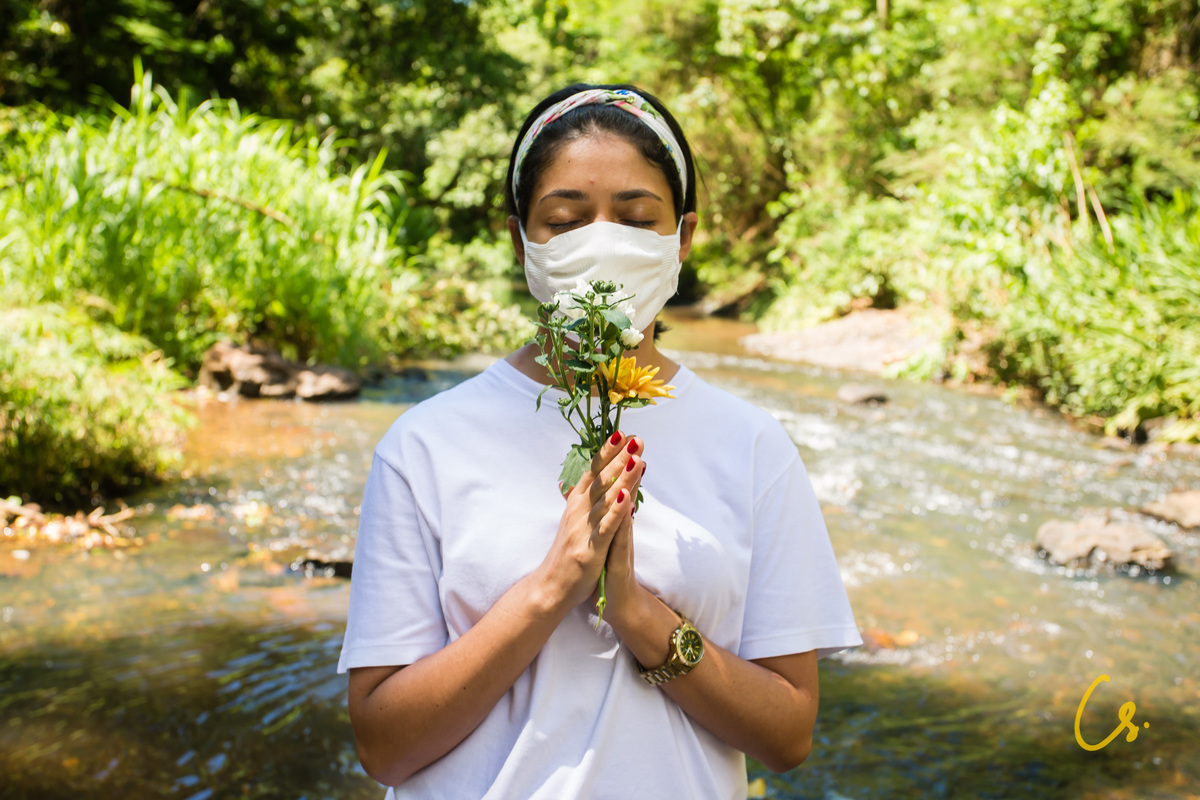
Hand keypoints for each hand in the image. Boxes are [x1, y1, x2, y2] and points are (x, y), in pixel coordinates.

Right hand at [535, 431, 641, 611]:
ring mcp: (583, 528)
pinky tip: (626, 496)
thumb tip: (580, 481)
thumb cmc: (566, 553)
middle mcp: (578, 510)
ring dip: (622, 477)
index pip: (593, 471)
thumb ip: (580, 500)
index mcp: (576, 502)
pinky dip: (615, 511)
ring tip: (636, 457)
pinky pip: (605, 526)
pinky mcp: (590, 547)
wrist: (551, 586)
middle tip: (636, 437)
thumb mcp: (573, 521)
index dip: (607, 452)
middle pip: (601, 478)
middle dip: (619, 457)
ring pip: (605, 498)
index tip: (622, 432)